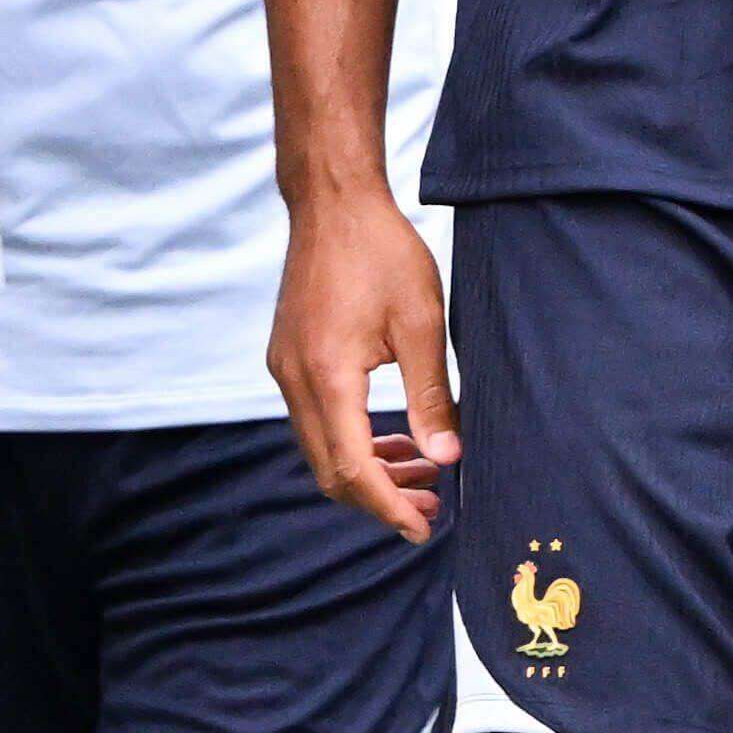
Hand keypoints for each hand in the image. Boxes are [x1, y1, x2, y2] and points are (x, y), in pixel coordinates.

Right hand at [272, 188, 460, 533]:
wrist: (332, 203)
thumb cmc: (382, 252)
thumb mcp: (422, 324)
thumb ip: (432, 397)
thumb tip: (447, 459)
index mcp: (328, 376)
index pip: (354, 469)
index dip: (389, 507)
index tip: (424, 529)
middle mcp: (295, 380)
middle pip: (330, 471)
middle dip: (380, 499)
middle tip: (432, 507)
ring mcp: (285, 370)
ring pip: (321, 449)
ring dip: (368, 471)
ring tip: (422, 475)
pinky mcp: (289, 359)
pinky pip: (316, 421)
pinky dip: (352, 441)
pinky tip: (394, 439)